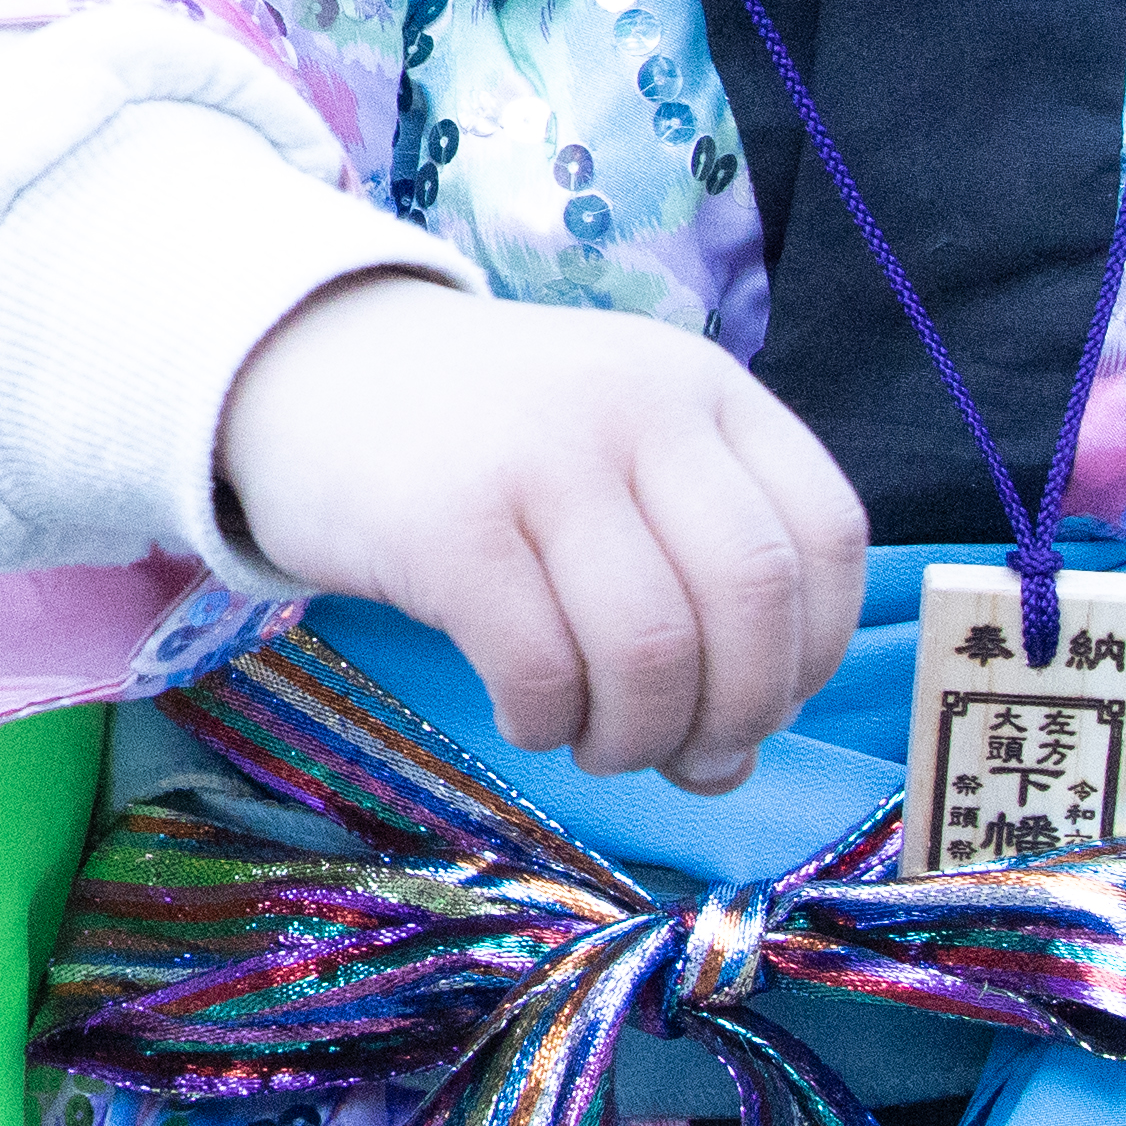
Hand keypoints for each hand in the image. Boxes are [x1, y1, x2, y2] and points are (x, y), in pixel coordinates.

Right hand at [214, 274, 867, 793]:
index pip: (823, 536)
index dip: (814, 648)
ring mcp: (539, 457)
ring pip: (653, 649)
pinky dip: (548, 723)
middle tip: (685, 754)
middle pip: (751, 598)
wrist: (301, 364)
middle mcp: (634, 406)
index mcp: (700, 385)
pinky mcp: (447, 523)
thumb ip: (693, 575)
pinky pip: (540, 668)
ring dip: (638, 734)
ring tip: (596, 739)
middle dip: (735, 712)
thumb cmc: (481, 437)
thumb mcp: (615, 451)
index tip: (760, 699)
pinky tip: (526, 714)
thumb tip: (730, 762)